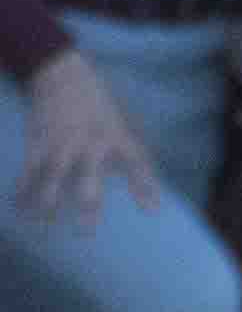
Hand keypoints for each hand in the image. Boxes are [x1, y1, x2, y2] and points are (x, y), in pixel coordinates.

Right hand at [16, 46, 161, 222]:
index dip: (143, 186)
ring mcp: (61, 145)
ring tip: (44, 226)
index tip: (150, 209)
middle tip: (84, 234)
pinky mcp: (38, 143)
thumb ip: (135, 165)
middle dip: (86, 208)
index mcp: (117, 139)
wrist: (62, 78)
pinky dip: (22, 190)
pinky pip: (29, 171)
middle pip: (87, 180)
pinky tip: (18, 209)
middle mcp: (90, 145)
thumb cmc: (100, 110)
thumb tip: (153, 205)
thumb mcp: (125, 130)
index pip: (135, 165)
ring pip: (52, 180)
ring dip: (46, 205)